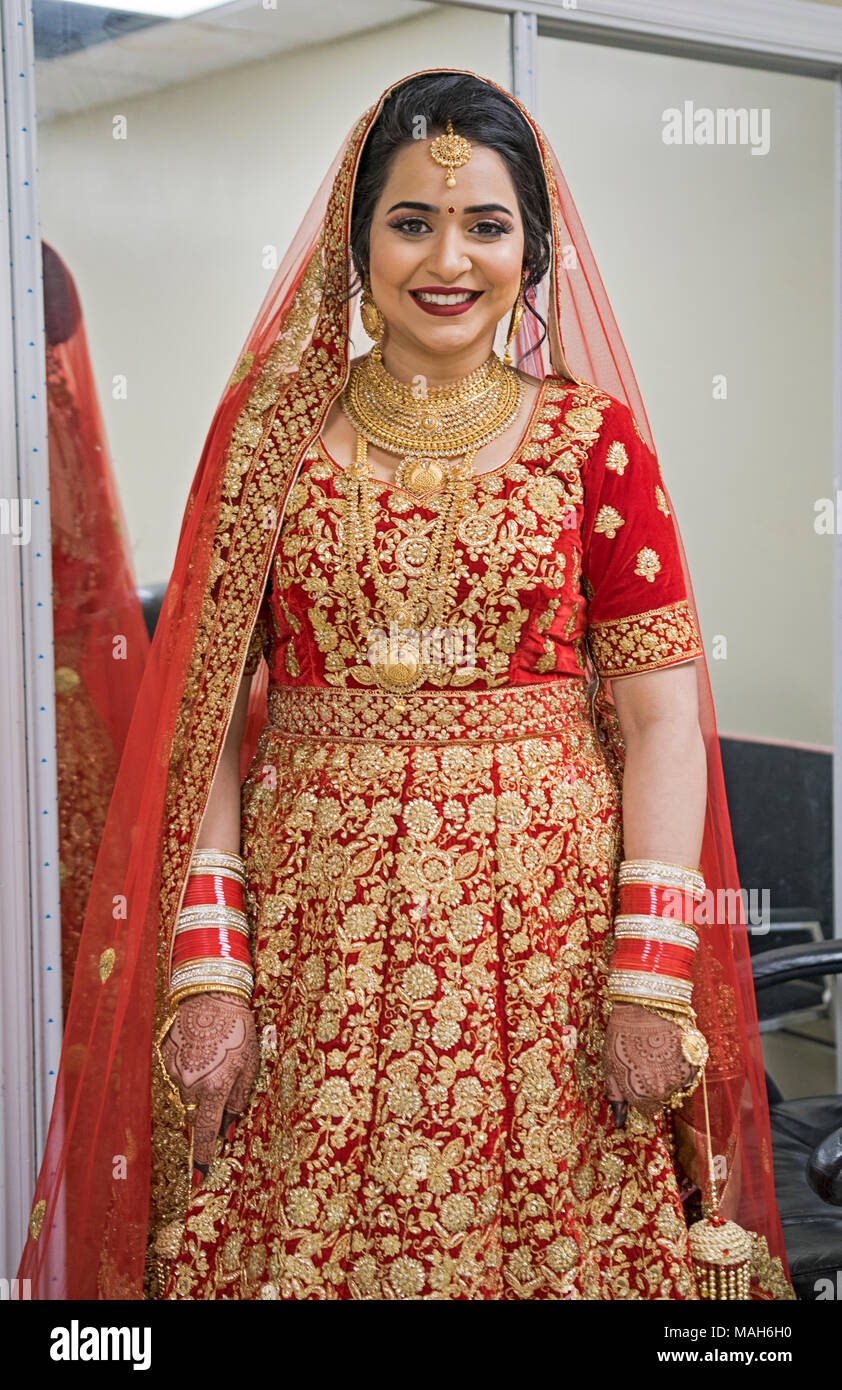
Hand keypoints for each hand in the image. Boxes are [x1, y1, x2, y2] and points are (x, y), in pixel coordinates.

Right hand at [160, 990, 258, 1171]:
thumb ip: (238, 1100)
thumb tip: (229, 1129)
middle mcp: (189, 1084)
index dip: (202, 1155)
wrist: (211, 995)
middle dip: (206, 1108)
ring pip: (185, 1093)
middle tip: (220, 1081)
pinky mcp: (164, 1057)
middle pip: (195, 1112)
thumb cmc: (239, 1029)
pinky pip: (176, 1075)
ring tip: (213, 1056)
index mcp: (214, 1088)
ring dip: (197, 1085)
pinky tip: (199, 1048)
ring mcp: (174, 1071)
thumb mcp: (249, 1065)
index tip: (199, 1176)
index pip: (204, 1132)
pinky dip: (187, 1069)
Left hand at [602, 1002, 696, 1127]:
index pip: (647, 1109)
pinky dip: (681, 1064)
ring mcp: (681, 1076)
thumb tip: (618, 1123)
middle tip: (646, 1060)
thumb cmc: (622, 1033)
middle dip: (653, 1085)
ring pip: (677, 1086)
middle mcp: (664, 1090)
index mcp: (641, 1094)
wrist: (646, 1003)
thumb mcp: (610, 1065)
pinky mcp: (695, 1061)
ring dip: (668, 1074)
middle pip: (662, 1098)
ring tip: (657, 1051)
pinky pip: (688, 1073)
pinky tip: (670, 1047)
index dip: (640, 1094)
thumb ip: (616, 1096)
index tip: (637, 1077)